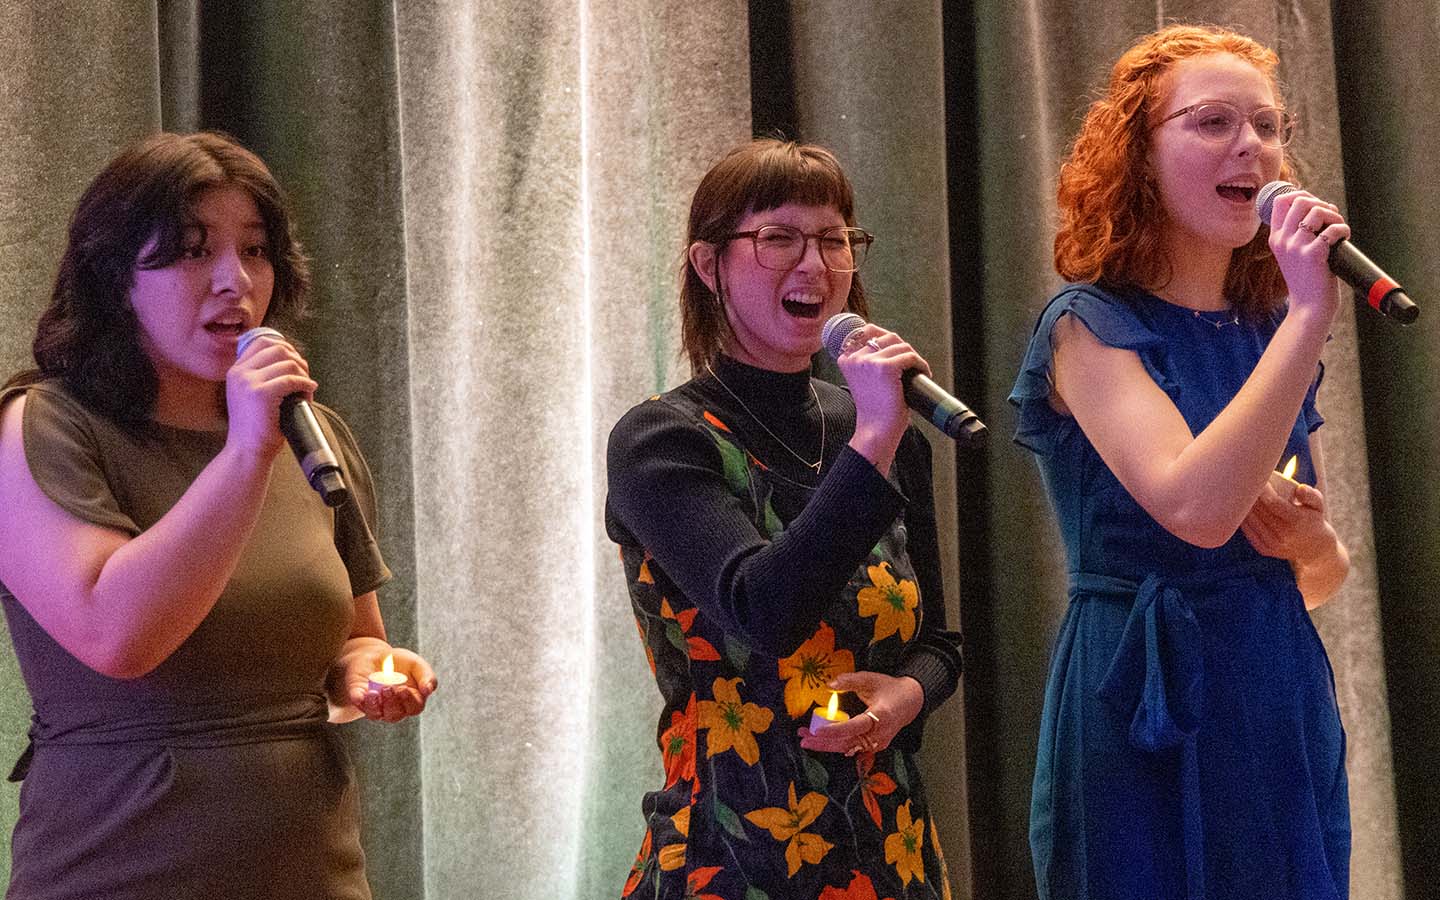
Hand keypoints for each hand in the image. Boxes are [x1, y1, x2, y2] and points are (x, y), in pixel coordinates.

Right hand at [226, 333, 316, 458]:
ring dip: (304, 374)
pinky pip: (292, 379)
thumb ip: (263, 377)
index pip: (262, 342)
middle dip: (297, 359)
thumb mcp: (251, 395)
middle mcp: (239, 372)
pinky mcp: (261, 393)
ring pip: (288, 363)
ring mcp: (249, 381)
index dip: (285, 347)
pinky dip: (306, 384)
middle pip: (278, 348)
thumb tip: (294, 360)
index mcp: (236, 370)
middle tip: (305, 376)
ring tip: (307, 388)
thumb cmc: (256, 427)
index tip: (296, 362)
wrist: (247, 451)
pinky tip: (310, 391)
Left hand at [330, 641, 437, 723]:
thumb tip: (429, 690)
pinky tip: (362, 694)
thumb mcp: (417, 664)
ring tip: (374, 693)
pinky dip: (360, 701)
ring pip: (376, 714)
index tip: (404, 689)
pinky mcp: (359, 699)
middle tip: (389, 688)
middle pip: (395, 715)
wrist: (375, 654)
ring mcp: (375, 706)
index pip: (414, 708)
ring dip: (375, 706)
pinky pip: (359, 705)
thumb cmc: (400, 662)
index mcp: (411, 700)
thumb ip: (427, 676)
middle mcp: (393, 708)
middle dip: (392, 703)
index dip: (409, 701)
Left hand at [796, 671, 922, 755]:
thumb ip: (850, 680)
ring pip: (848, 747)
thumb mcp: (870, 679)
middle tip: (803, 738)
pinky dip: (836, 744)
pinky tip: (820, 740)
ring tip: (805, 738)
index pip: (855, 727)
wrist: (910, 702)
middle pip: (848, 742)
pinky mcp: (874, 745)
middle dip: (824, 742)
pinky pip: (852, 746)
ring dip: (826, 744)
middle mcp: (880, 733)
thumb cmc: (890, 688)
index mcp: (881, 716)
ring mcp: (878, 742)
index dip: (835, 730)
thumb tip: (829, 685)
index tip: (817, 730)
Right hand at [836, 326, 929, 468]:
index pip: (867, 330)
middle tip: (910, 365)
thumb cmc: (874, 408)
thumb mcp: (865, 379)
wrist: (876, 430)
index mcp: (846, 359)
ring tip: (918, 372)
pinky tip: (923, 373)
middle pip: (888, 336)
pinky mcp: (886, 368)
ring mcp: (869, 362)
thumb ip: (870, 360)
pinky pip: (910, 356)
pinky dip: (921, 364)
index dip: (886, 337)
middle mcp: (855, 358)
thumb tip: (892, 340)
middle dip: (903, 348)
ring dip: (914, 357)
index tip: (898, 350)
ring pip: (901, 345)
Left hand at [1241, 480, 1337, 564]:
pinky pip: (1248, 530)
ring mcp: (1272, 544)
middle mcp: (1283, 535)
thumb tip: (1300, 488)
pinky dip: (1243, 518)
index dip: (1262, 489)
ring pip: (1251, 520)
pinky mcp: (1263, 549)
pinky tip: (1241, 508)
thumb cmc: (1313, 519)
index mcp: (1297, 521)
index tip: (1257, 478)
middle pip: (1259, 510)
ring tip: (1241, 492)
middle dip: (1252, 494)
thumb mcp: (1318, 506)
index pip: (1273, 502)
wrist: (1314, 548)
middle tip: (1246, 482)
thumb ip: (1311, 495)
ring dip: (1244, 505)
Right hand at [1267, 189, 1349, 322]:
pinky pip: (1332, 230)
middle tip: (1331, 218)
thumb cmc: (1307, 280)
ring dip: (1334, 215)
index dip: (1302, 195)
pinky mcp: (1313, 255)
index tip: (1316, 206)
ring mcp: (1295, 247)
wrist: (1308, 307)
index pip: (1281, 201)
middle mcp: (1282, 240)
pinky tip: (1345, 238)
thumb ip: (1298, 234)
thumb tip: (1319, 207)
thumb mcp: (1293, 255)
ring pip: (1316, 211)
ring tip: (1339, 228)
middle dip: (1321, 203)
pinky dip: (1343, 229)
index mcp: (1276, 238)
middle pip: (1299, 200)